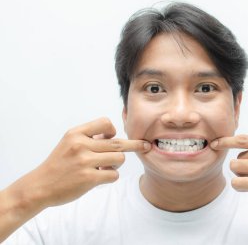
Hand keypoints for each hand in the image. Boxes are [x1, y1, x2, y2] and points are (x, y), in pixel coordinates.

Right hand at [10, 117, 150, 208]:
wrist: (40, 186)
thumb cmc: (59, 164)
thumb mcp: (69, 143)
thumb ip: (90, 137)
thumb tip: (113, 135)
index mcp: (76, 133)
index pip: (105, 123)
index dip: (113, 130)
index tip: (113, 137)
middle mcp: (80, 145)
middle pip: (118, 143)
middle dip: (134, 145)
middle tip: (146, 146)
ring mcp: (85, 162)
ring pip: (119, 159)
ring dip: (116, 165)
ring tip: (105, 167)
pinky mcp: (88, 178)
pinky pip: (113, 175)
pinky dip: (111, 177)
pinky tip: (100, 178)